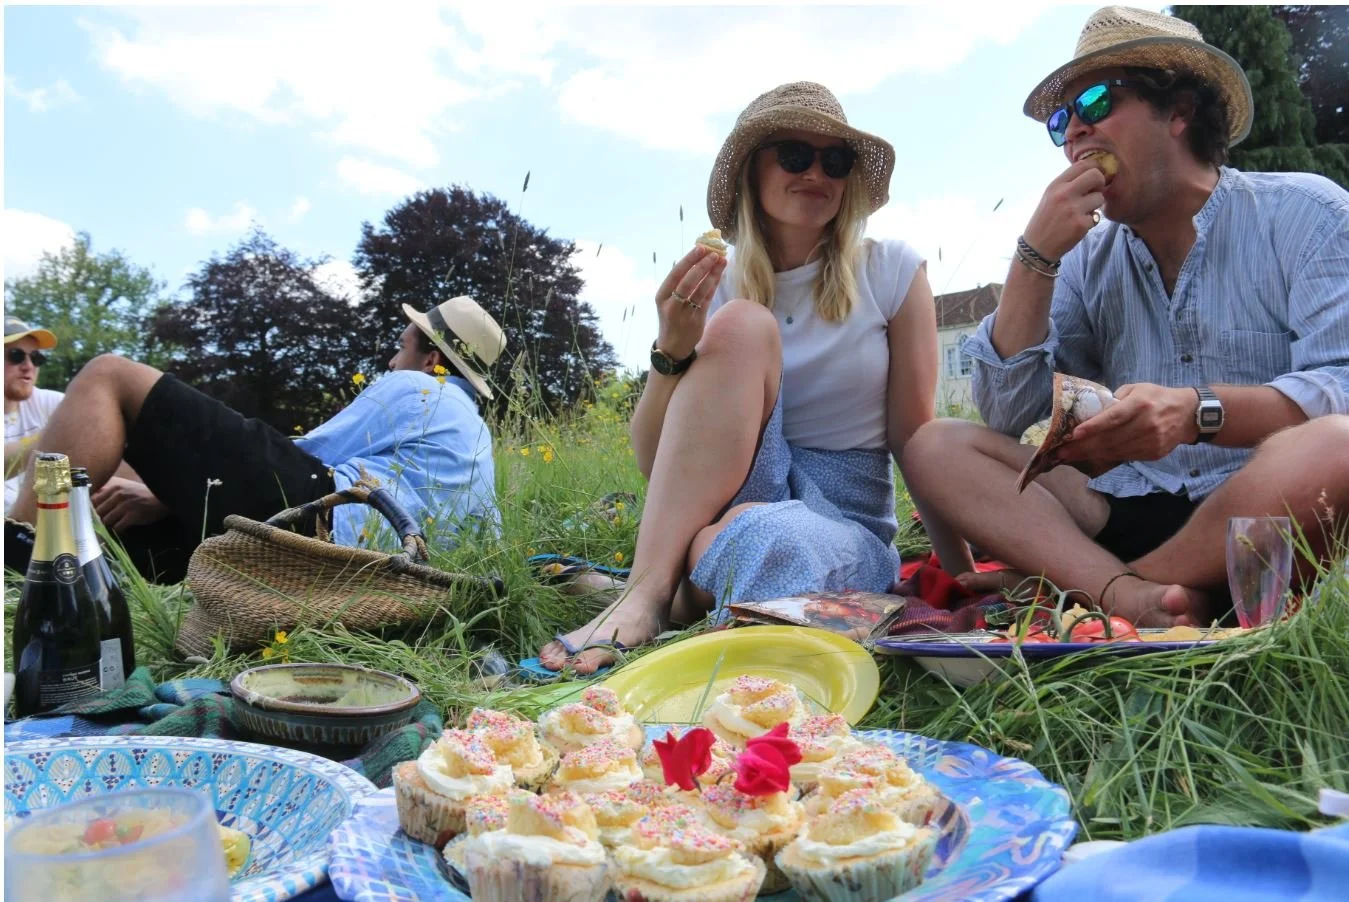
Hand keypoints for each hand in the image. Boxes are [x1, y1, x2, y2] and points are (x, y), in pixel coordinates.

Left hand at [92, 476, 169, 531]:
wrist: (163, 499)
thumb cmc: (143, 494)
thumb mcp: (125, 487)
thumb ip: (109, 491)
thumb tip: (91, 497)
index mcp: (114, 487)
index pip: (93, 500)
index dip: (90, 509)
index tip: (91, 515)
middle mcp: (118, 495)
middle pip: (98, 512)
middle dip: (98, 519)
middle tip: (99, 524)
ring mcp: (125, 506)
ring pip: (106, 520)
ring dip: (108, 525)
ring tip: (112, 526)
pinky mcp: (133, 516)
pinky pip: (118, 527)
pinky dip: (118, 530)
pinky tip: (122, 528)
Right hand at [653, 245, 727, 360]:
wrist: (672, 346)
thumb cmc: (672, 317)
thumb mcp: (669, 300)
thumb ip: (681, 282)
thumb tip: (699, 257)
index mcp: (661, 296)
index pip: (675, 273)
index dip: (689, 259)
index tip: (700, 247)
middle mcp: (670, 305)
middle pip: (687, 281)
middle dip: (702, 265)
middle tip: (714, 253)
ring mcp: (683, 314)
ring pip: (700, 290)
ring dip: (712, 274)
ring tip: (722, 261)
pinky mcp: (695, 321)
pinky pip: (707, 300)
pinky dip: (714, 286)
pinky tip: (720, 276)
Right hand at [1021, 160, 1107, 262]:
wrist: (1037, 247)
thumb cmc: (1045, 220)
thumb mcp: (1050, 196)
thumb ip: (1067, 184)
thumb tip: (1092, 172)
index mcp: (1056, 185)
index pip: (1082, 164)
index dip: (1095, 167)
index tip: (1096, 174)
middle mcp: (1064, 194)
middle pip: (1096, 176)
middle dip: (1100, 183)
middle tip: (1095, 192)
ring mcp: (1073, 209)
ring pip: (1100, 197)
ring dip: (1095, 205)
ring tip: (1082, 213)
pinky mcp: (1081, 224)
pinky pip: (1096, 216)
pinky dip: (1090, 221)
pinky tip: (1077, 226)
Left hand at [1055, 384, 1198, 467]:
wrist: (1189, 414)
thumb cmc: (1156, 397)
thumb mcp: (1137, 389)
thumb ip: (1115, 399)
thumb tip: (1091, 411)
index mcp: (1140, 404)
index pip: (1113, 418)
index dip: (1093, 427)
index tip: (1074, 434)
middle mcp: (1147, 423)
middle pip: (1110, 439)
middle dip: (1083, 447)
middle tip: (1060, 452)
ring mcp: (1151, 441)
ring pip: (1115, 451)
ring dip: (1090, 455)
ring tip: (1070, 456)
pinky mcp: (1154, 453)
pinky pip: (1125, 457)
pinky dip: (1106, 457)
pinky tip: (1091, 457)